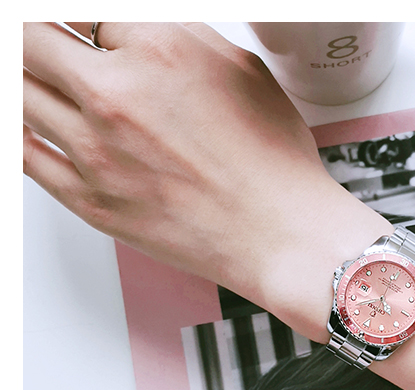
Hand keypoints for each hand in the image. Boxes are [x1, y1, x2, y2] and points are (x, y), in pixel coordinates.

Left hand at [23, 22, 390, 339]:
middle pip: (29, 38)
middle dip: (31, 35)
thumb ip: (182, 35)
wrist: (282, 236)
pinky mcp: (89, 199)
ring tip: (34, 76)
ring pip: (18, 91)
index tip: (82, 33)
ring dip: (23, 77)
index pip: (82, 11)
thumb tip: (137, 27)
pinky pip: (23, 154)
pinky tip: (27, 121)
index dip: (84, 24)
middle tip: (37, 41)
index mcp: (159, 51)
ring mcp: (95, 151)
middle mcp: (117, 95)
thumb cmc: (274, 164)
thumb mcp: (242, 71)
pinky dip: (19, 129)